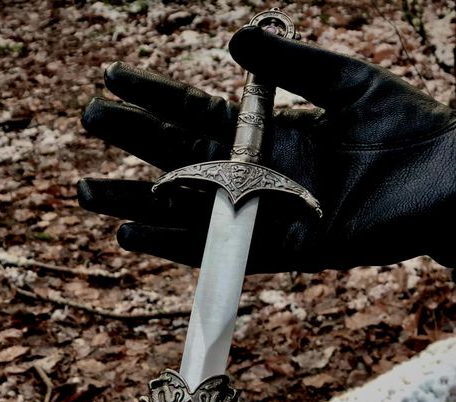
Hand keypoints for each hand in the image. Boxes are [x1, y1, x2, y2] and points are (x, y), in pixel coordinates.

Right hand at [79, 26, 455, 271]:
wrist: (449, 183)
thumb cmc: (407, 129)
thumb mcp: (348, 80)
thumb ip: (292, 65)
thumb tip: (233, 42)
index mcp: (271, 132)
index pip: (200, 114)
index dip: (155, 97)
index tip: (112, 79)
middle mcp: (262, 175)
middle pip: (183, 160)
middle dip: (134, 142)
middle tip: (88, 121)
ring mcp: (270, 216)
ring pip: (191, 213)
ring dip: (138, 203)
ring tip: (89, 192)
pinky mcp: (285, 252)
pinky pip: (222, 252)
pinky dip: (177, 246)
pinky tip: (136, 234)